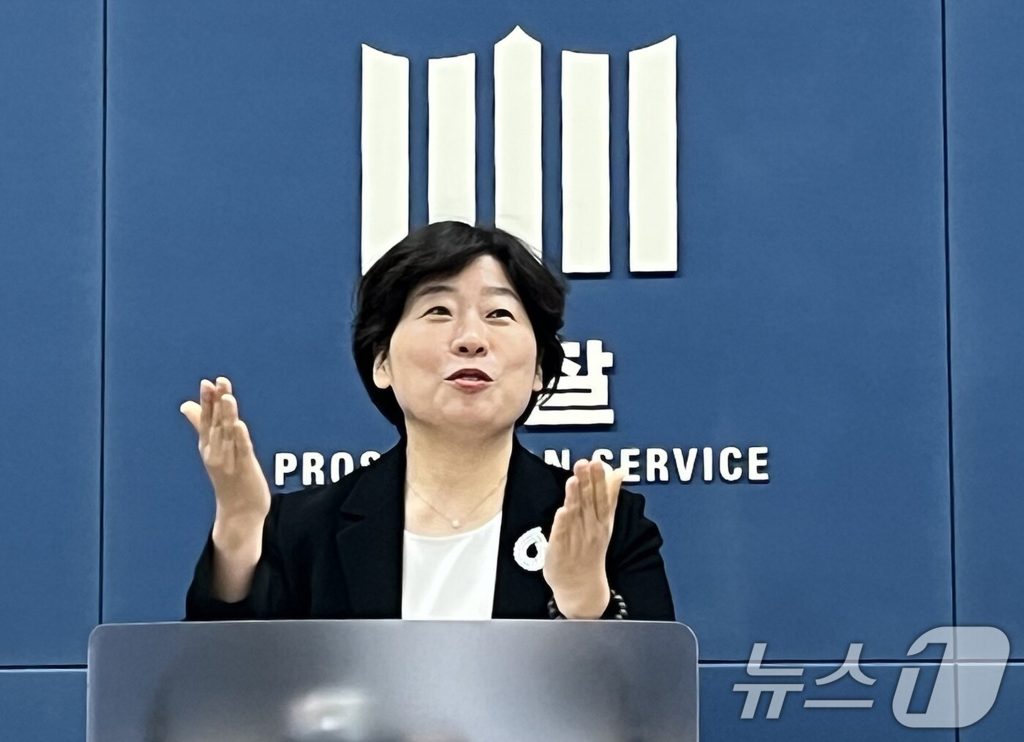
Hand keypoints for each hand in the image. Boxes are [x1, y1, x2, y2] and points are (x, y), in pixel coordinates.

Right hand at [180, 377, 270, 526]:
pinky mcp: (244, 469)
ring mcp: (229, 462)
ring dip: (227, 415)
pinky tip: (239, 424)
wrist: (238, 512)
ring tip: (227, 397)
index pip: (206, 419)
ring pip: (228, 434)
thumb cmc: (228, 477)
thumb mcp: (212, 449)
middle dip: (216, 403)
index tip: (208, 382)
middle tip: (217, 382)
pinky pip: (241, 451)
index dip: (208, 401)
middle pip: (216, 423)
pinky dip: (240, 438)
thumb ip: (201, 424)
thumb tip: (186, 405)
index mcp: (208, 445)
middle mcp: (215, 452)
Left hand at [542, 456, 625, 617]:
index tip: (598, 462)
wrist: (581, 585)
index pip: (603, 497)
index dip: (600, 480)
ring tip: (573, 480)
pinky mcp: (560, 549)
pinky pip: (561, 535)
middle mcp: (591, 528)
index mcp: (602, 521)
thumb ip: (610, 494)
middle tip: (585, 462)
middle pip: (589, 502)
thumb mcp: (605, 521)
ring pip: (575, 515)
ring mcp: (576, 539)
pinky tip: (562, 511)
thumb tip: (620, 470)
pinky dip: (562, 524)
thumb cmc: (591, 547)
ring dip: (574, 498)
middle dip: (587, 483)